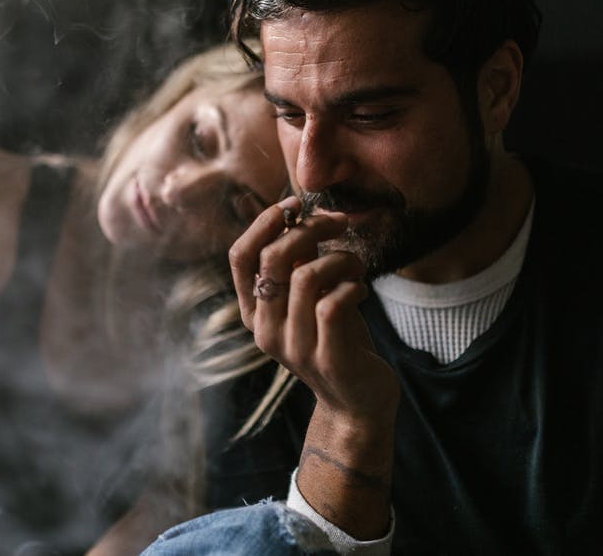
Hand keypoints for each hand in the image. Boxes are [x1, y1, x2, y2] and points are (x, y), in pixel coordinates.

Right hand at [228, 197, 398, 422]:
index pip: (239, 257)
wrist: (357, 400)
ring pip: (307, 276)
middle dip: (310, 228)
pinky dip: (353, 286)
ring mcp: (294, 347)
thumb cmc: (335, 337)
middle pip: (273, 258)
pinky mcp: (327, 358)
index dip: (263, 222)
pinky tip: (362, 291)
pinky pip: (333, 304)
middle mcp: (265, 330)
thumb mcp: (310, 297)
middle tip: (341, 222)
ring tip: (356, 265)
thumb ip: (297, 261)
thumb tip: (295, 212)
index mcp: (253, 312)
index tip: (295, 204)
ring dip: (340, 258)